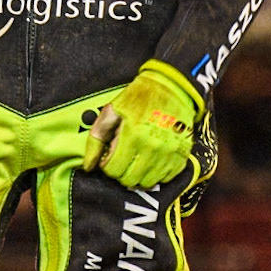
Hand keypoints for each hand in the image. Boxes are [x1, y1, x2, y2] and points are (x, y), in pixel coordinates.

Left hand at [83, 60, 202, 189]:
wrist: (173, 88)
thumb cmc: (138, 98)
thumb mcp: (112, 111)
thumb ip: (97, 139)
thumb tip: (88, 167)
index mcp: (133, 136)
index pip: (114, 170)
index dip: (108, 165)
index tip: (110, 155)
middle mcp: (153, 149)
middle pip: (130, 180)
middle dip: (121, 172)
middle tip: (122, 158)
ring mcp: (169, 154)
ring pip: (147, 183)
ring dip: (138, 175)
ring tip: (136, 160)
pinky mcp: (182, 156)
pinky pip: (165, 179)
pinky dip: (156, 174)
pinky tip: (151, 161)